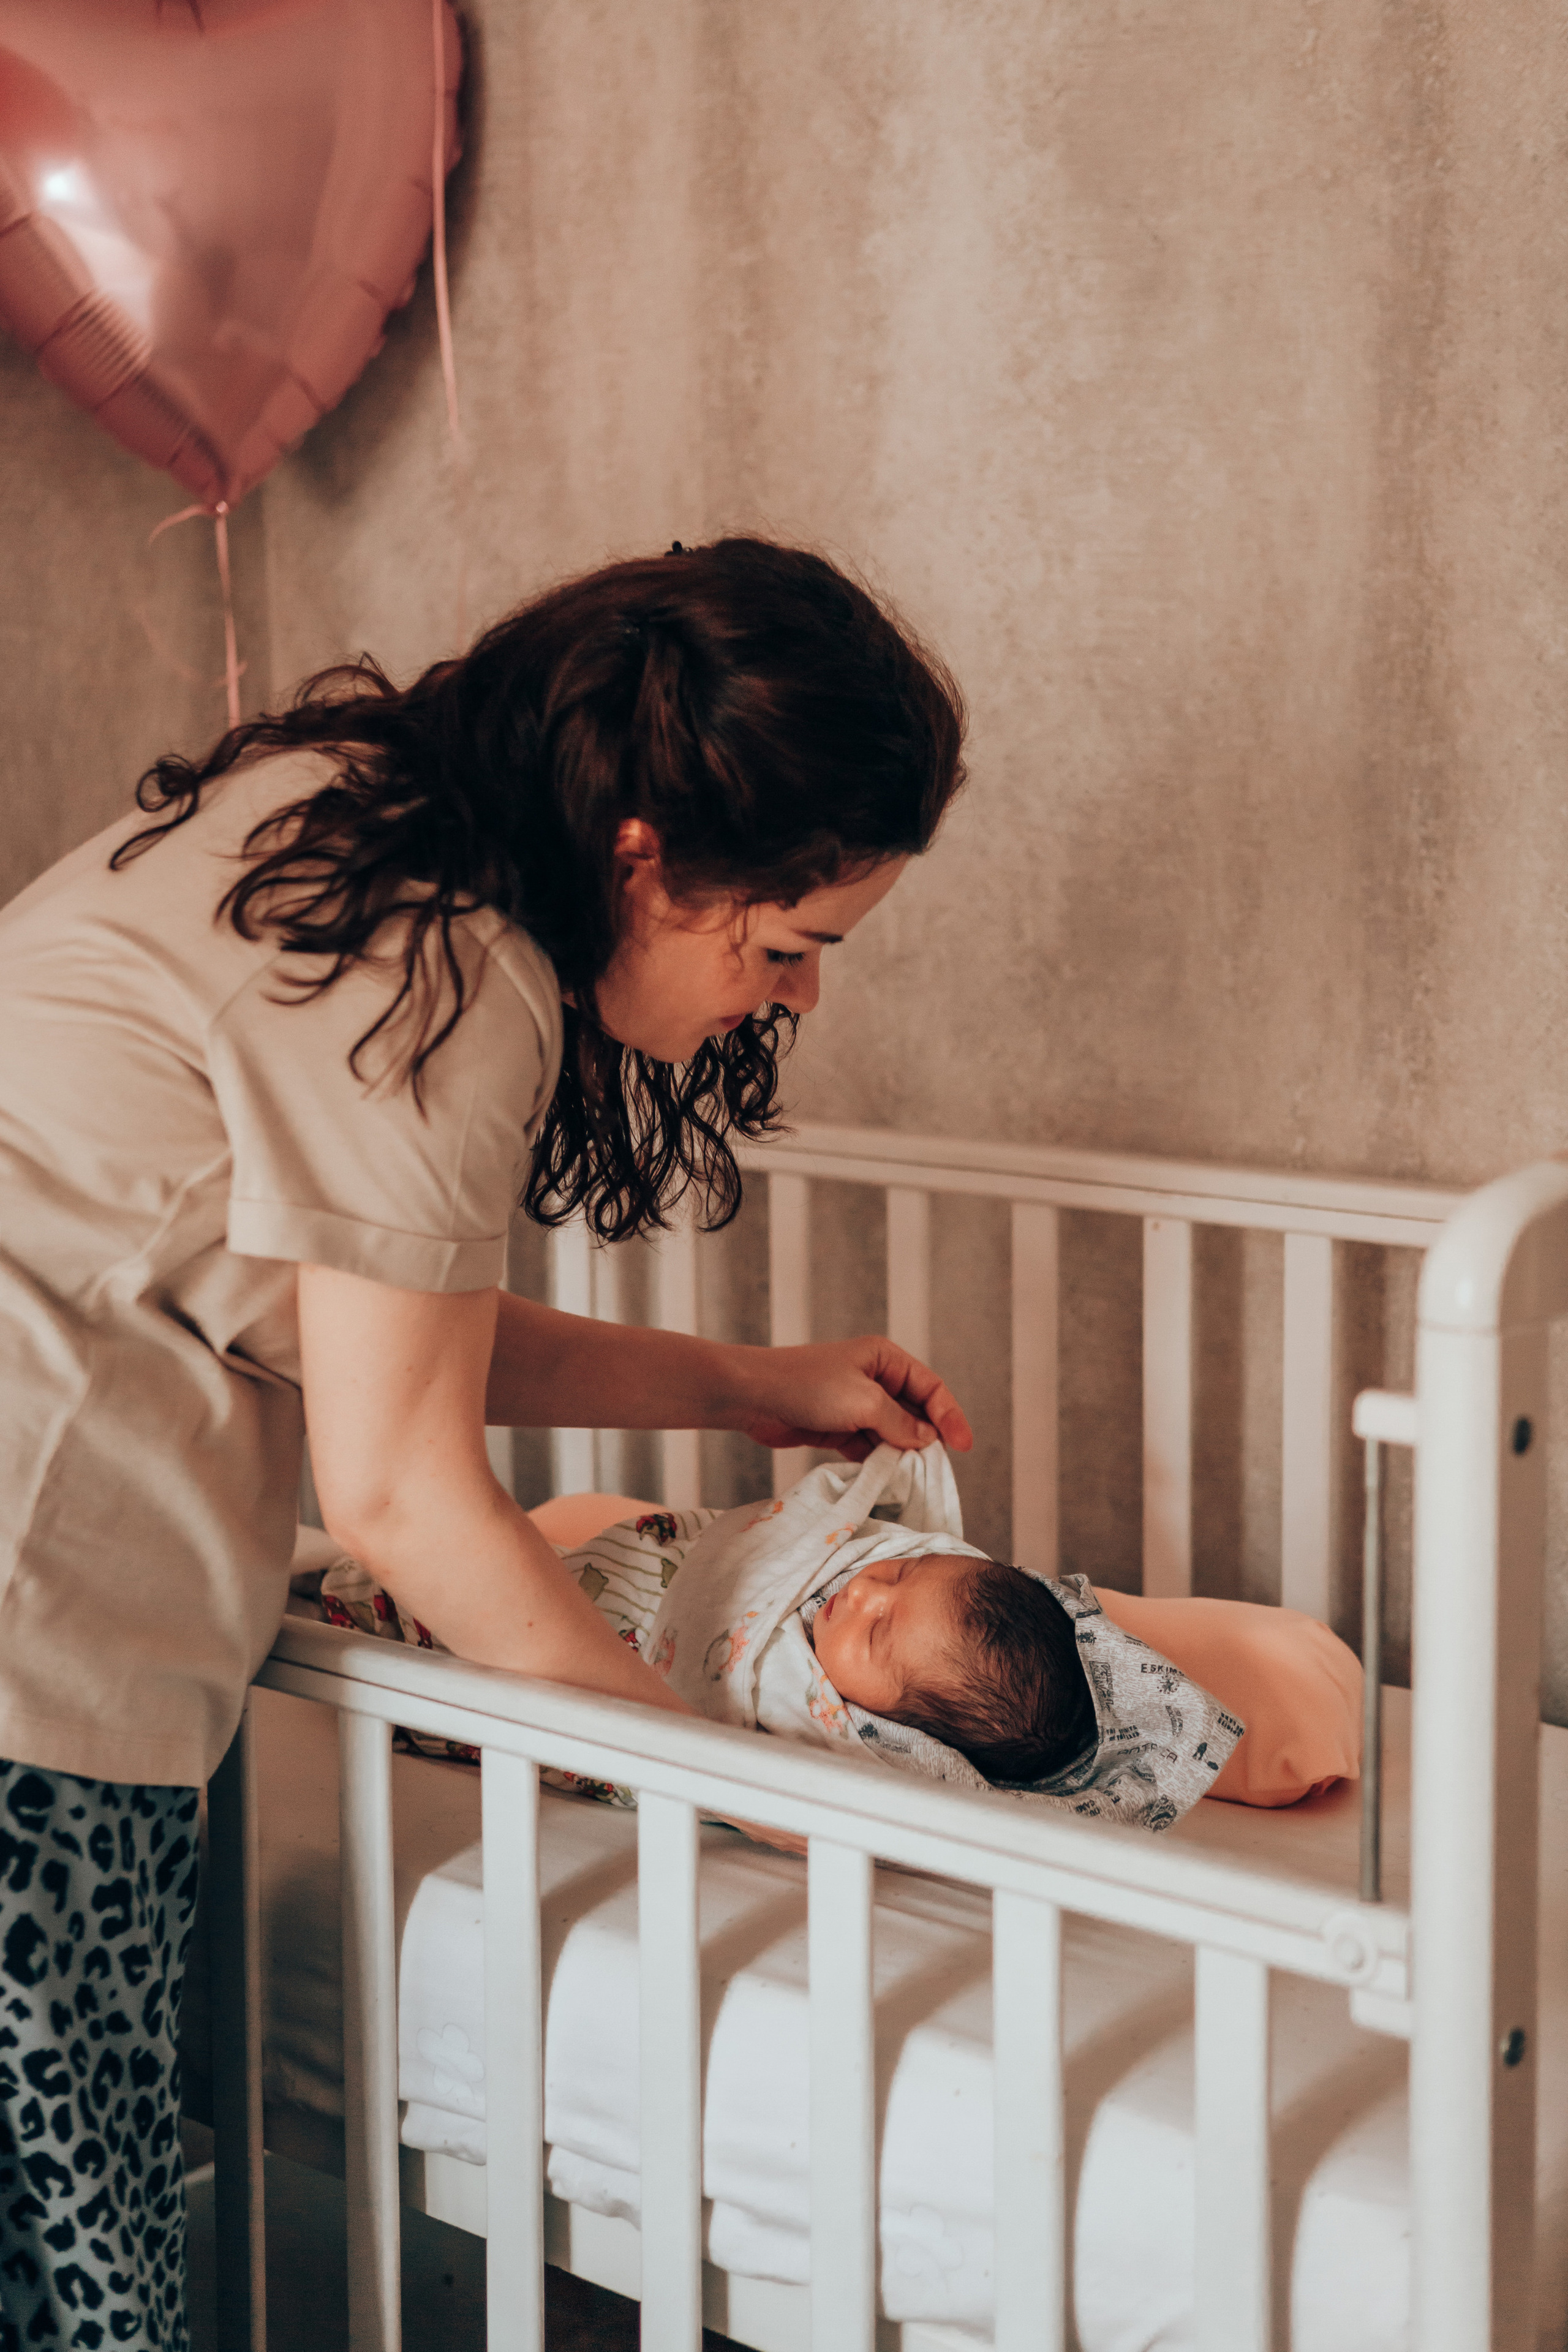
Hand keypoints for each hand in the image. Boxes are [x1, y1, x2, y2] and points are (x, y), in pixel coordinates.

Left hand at [730, 1336, 972, 1460]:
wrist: (752, 1396)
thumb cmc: (807, 1386)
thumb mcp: (863, 1402)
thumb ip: (900, 1423)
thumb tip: (927, 1441)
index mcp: (885, 1359)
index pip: (931, 1387)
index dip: (950, 1416)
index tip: (963, 1447)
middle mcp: (873, 1379)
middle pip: (914, 1412)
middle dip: (926, 1438)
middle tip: (937, 1468)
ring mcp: (854, 1404)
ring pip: (892, 1433)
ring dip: (901, 1454)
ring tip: (911, 1477)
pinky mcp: (837, 1427)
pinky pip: (869, 1447)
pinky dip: (877, 1461)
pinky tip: (884, 1478)